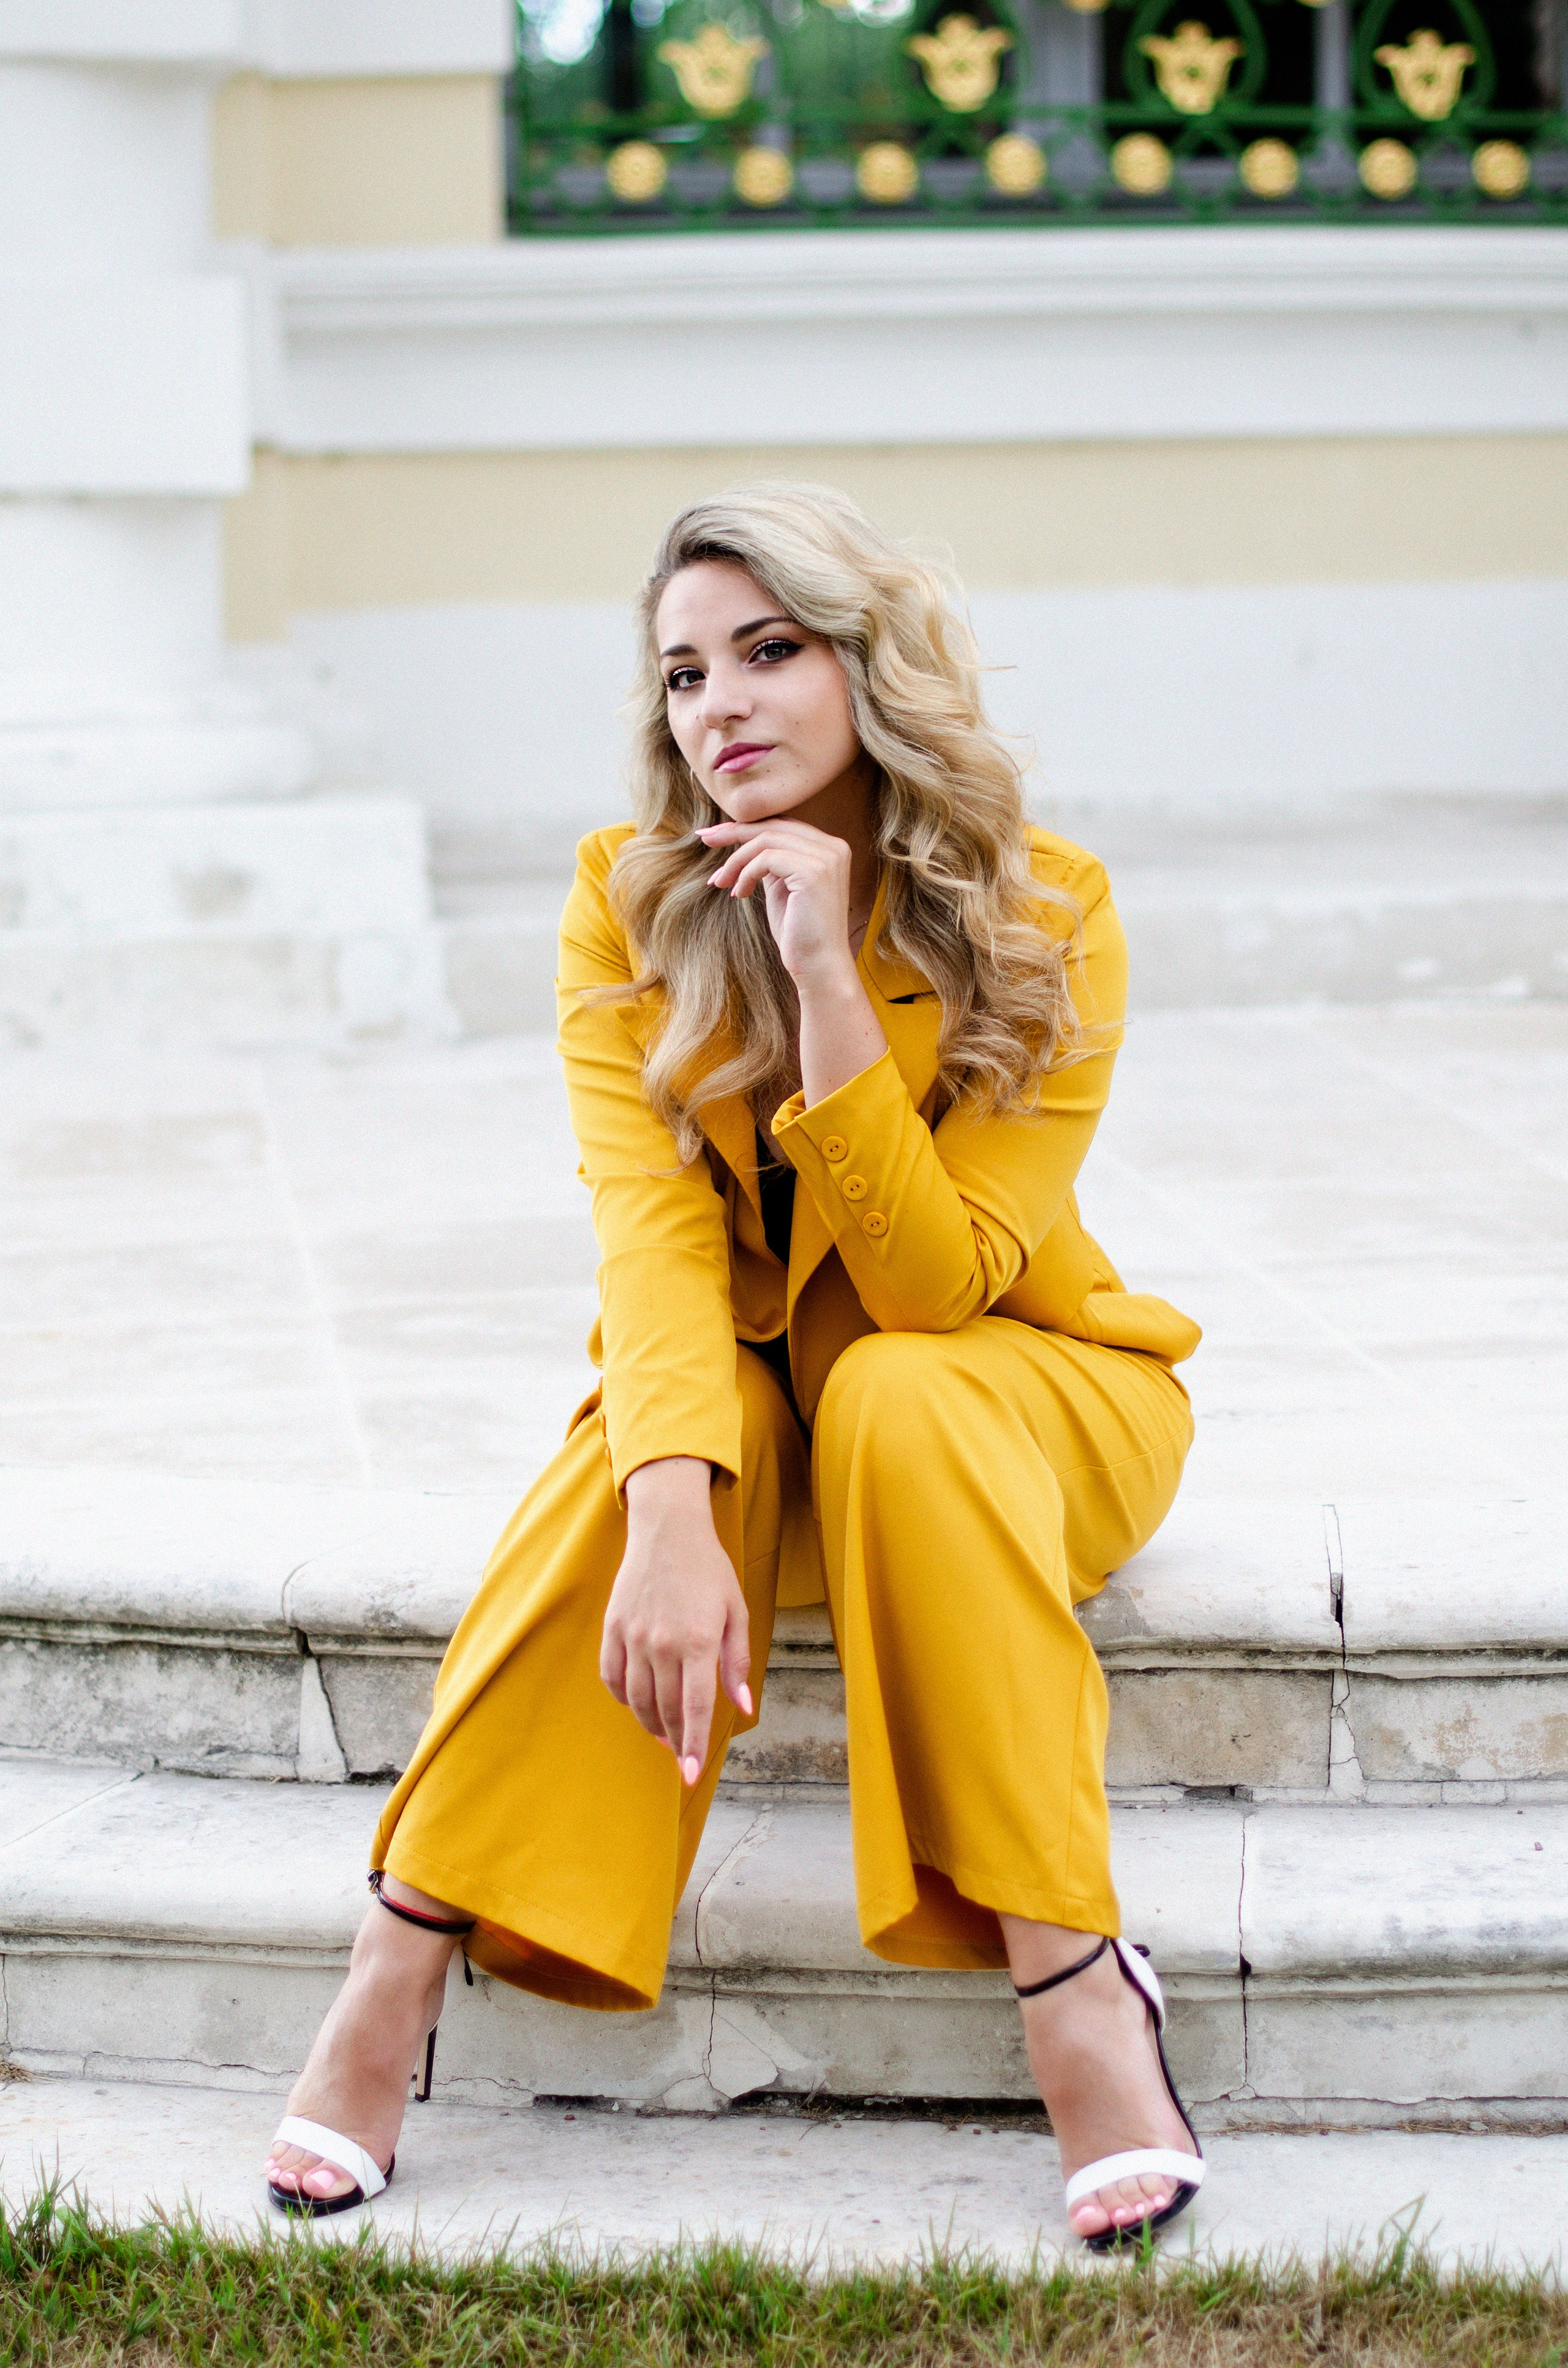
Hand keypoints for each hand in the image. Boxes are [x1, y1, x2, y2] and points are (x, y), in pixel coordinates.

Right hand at [601, 1457, 751, 1785]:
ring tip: (664, 1734)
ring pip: (638, 1700)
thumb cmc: (709, 1570)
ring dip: (651, 1724)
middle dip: (675, 1741)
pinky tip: (639, 1703)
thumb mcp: (736, 1612)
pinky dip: (625, 1698)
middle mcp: (662, 1643)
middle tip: (681, 1756)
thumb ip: (737, 1662)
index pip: (693, 1708)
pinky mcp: (613, 1629)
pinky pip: (613, 1678)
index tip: (690, 1774)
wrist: (667, 1530)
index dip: (692, 1746)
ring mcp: (633, 1637)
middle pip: (666, 1710)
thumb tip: (742, 1706)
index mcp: (698, 1641)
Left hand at [698, 817, 860, 988]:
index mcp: (829, 848)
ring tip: (721, 882)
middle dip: (733, 831)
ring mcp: (826, 858)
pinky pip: (766, 858)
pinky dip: (745, 873)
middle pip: (773, 825)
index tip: (715, 834)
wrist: (819, 966)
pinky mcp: (813, 871)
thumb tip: (743, 843)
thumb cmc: (799, 933)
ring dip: (736, 860)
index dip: (746, 827)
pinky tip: (739, 894)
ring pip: (766, 840)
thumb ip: (772, 863)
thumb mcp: (782, 888)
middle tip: (703, 839)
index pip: (782, 824)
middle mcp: (833, 847)